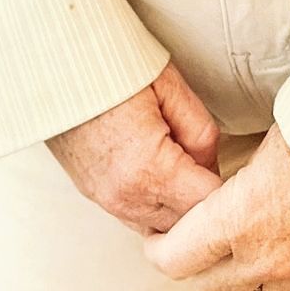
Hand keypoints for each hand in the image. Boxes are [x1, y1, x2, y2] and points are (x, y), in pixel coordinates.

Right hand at [46, 59, 223, 233]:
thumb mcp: (169, 86)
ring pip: (161, 228)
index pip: (207, 207)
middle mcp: (125, 196)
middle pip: (185, 226)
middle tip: (213, 163)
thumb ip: (201, 132)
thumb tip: (211, 167)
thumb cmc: (111, 65)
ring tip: (187, 166)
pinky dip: (157, 205)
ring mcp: (106, 200)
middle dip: (205, 202)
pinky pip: (137, 218)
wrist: (51, 62)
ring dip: (180, 207)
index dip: (230, 191)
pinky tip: (163, 172)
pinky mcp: (94, 195)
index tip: (238, 171)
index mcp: (148, 170)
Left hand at [141, 121, 289, 290]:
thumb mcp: (273, 137)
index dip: (159, 250)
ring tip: (250, 251)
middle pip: (207, 288)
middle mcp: (265, 258)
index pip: (173, 260)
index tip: (157, 238)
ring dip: (245, 281)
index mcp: (238, 218)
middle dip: (198, 267)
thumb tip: (222, 176)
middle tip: (200, 245)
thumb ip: (240, 173)